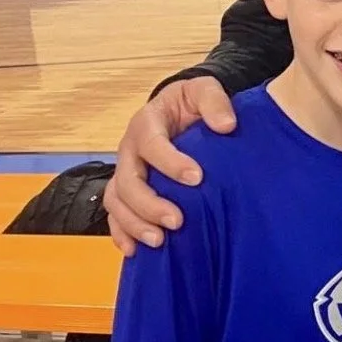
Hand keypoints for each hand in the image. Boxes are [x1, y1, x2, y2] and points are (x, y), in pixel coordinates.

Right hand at [105, 77, 236, 255]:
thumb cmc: (191, 102)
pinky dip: (121, 233)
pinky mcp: (126, 191)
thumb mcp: (204, 90)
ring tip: (159, 241)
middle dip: (149, 204)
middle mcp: (129, 149)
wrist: (179, 110)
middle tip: (177, 221)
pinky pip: (114, 215)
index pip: (151, 144)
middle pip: (127, 181)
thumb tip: (226, 125)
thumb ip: (215, 102)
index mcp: (147, 123)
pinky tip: (135, 251)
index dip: (170, 163)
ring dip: (134, 224)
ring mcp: (125, 171)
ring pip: (116, 201)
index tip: (197, 179)